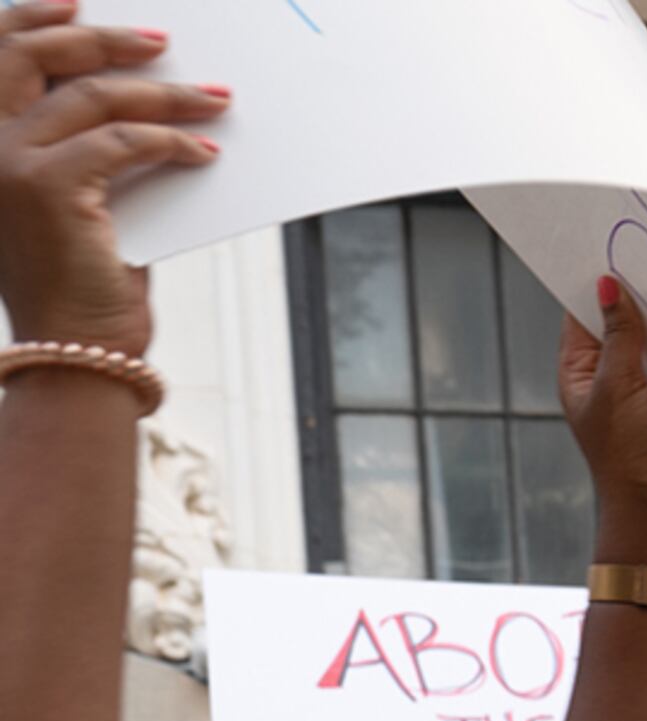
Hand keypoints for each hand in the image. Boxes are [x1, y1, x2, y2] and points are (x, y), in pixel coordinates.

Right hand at [0, 4, 223, 356]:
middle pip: (33, 58)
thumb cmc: (80, 281)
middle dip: (101, 39)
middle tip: (161, 40)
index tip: (79, 2)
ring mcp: (6, 163)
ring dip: (164, 93)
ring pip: (94, 98)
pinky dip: (171, 140)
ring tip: (213, 97)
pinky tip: (206, 149)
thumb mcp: (77, 200)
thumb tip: (142, 101)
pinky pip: (123, 142)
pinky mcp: (48, 187)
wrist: (75, 348)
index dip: (33, 20)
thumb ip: (87, 148)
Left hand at [562, 273, 646, 574]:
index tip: (612, 247)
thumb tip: (608, 286)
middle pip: (628, 319)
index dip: (596, 282)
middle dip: (643, 294)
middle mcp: (618, 372)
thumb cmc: (629, 456)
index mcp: (584, 368)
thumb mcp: (618, 388)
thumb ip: (620, 337)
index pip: (583, 312)